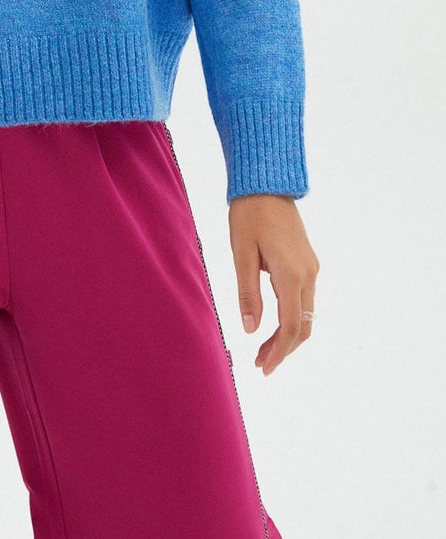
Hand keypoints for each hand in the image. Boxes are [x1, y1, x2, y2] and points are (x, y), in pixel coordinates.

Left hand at [228, 194, 318, 376]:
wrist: (266, 183)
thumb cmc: (249, 214)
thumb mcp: (241, 253)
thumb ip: (248, 293)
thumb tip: (250, 330)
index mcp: (292, 274)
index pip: (290, 327)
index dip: (278, 352)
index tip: (263, 369)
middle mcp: (308, 274)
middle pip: (302, 326)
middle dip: (283, 349)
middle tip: (260, 364)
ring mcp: (311, 267)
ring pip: (306, 315)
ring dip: (287, 335)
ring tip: (263, 349)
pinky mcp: (308, 261)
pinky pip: (304, 299)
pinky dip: (291, 318)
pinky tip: (273, 323)